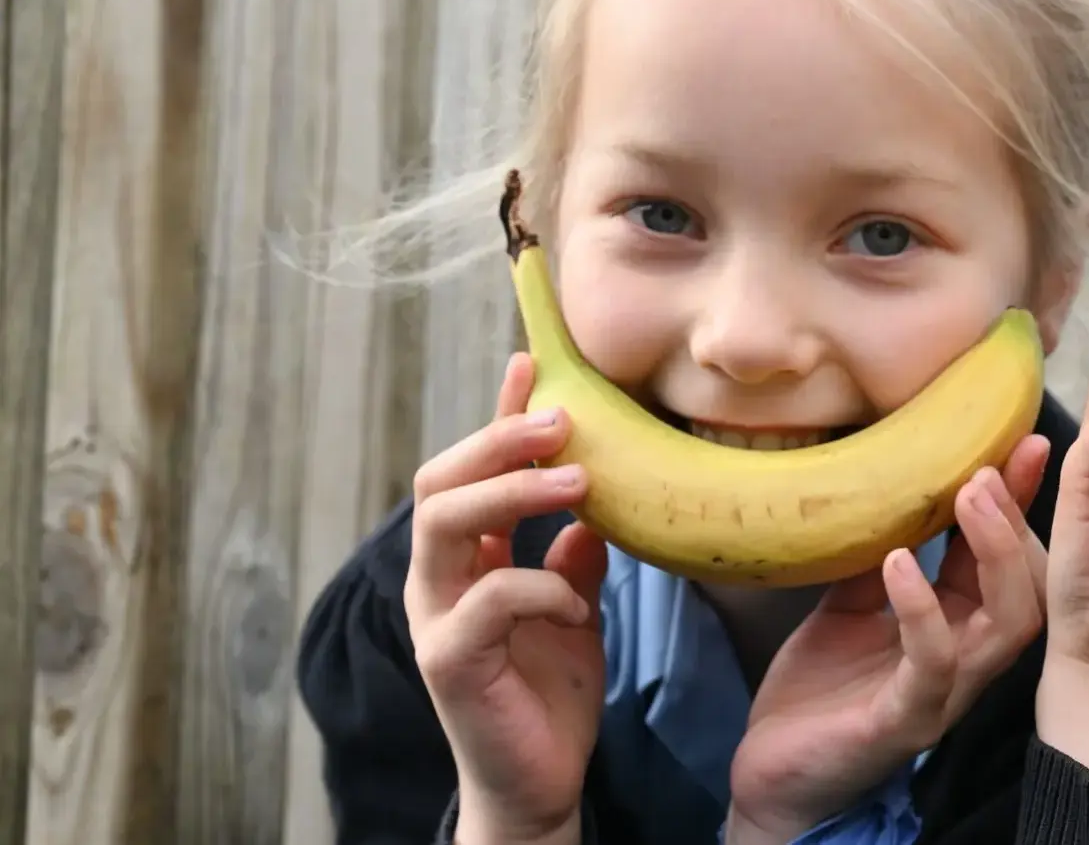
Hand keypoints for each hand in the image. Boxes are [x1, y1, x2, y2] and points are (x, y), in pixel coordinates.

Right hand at [405, 353, 609, 844]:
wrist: (540, 781)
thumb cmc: (550, 693)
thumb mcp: (574, 607)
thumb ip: (575, 555)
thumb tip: (596, 504)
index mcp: (467, 560)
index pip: (472, 470)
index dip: (498, 414)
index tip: (533, 363)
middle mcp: (439, 580)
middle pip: (440, 483)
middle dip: (498, 439)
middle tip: (562, 420)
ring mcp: (437, 620)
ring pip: (444, 527)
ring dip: (511, 493)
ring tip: (576, 480)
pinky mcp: (450, 663)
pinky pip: (485, 601)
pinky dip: (537, 587)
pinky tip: (579, 606)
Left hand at [723, 436, 1051, 844]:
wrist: (773, 774)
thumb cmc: (819, 693)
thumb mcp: (850, 604)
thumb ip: (878, 554)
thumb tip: (888, 477)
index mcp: (959, 629)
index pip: (1007, 558)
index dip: (1019, 501)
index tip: (1022, 439)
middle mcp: (967, 662)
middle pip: (1030, 590)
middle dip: (1018, 522)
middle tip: (990, 466)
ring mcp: (943, 695)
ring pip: (1007, 626)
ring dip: (994, 554)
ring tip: (966, 497)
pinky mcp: (904, 720)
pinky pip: (933, 663)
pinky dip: (922, 609)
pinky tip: (899, 564)